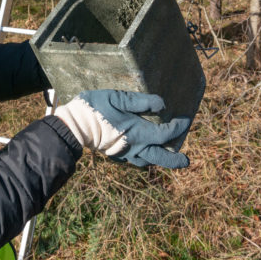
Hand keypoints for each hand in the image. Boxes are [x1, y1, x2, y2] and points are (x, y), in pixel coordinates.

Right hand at [55, 89, 189, 168]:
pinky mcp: (115, 155)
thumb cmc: (96, 108)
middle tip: (186, 161)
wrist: (74, 126)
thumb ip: (141, 101)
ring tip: (165, 154)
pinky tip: (143, 151)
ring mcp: (124, 154)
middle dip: (175, 160)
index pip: (166, 134)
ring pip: (147, 161)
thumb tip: (162, 104)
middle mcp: (135, 147)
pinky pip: (134, 160)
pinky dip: (144, 158)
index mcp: (138, 133)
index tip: (185, 120)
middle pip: (161, 158)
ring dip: (159, 159)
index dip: (178, 128)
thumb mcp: (119, 98)